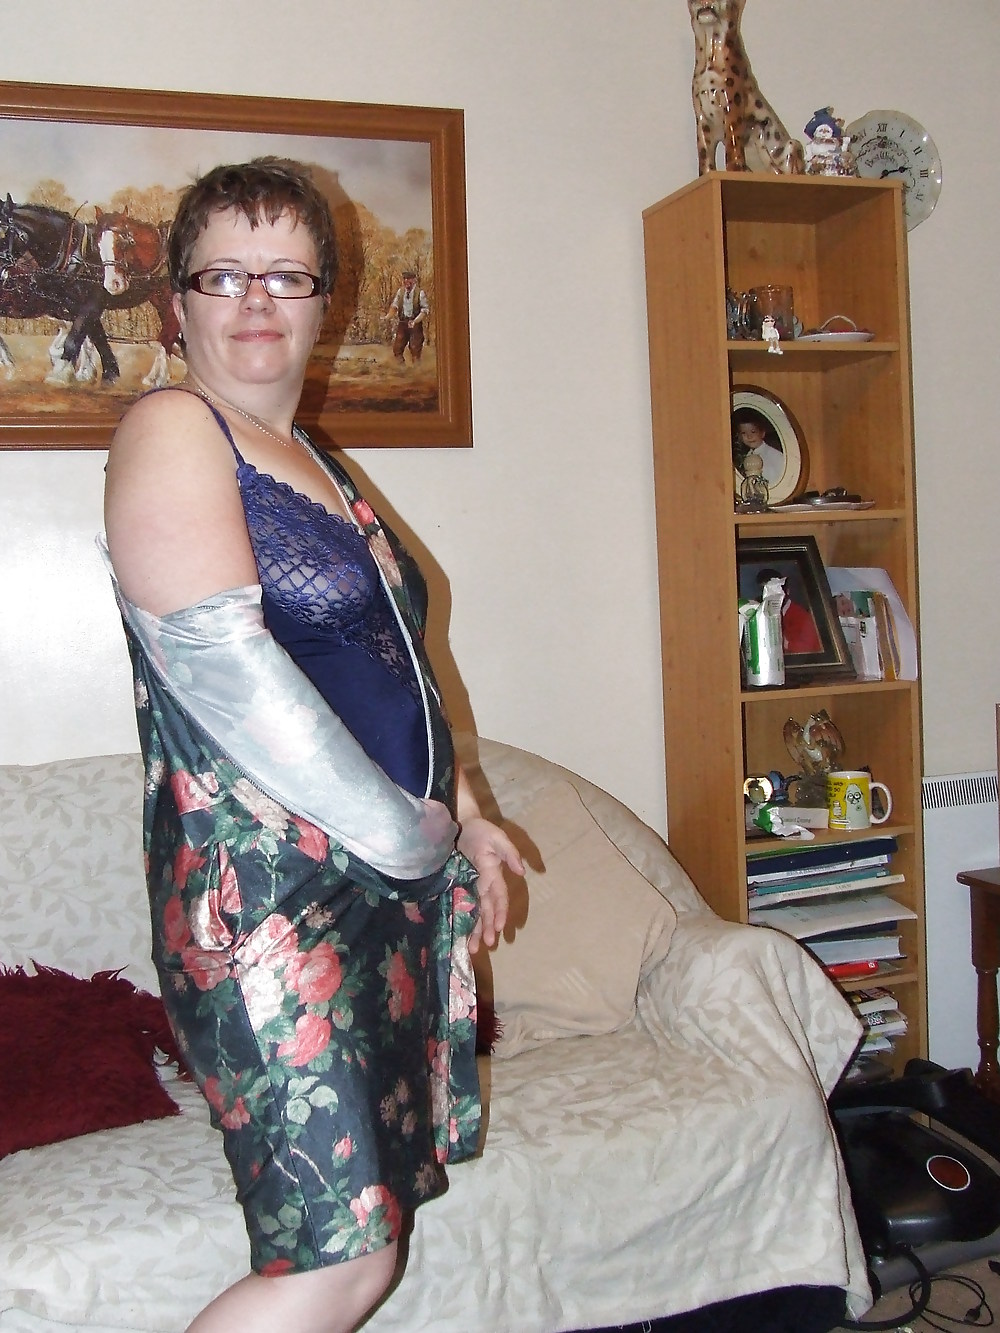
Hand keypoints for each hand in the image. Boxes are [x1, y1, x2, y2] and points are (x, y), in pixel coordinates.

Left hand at [457, 816, 523, 953]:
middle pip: (487, 910)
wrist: (460, 824)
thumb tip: (522, 871)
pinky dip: (463, 921)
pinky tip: (461, 936)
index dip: (499, 912)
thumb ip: (510, 853)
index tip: (499, 928)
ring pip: (476, 912)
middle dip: (488, 928)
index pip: (499, 897)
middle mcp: (484, 884)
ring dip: (476, 931)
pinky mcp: (459, 886)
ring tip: (474, 950)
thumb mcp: (497, 838)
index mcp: (493, 875)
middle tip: (487, 946)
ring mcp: (471, 886)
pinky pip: (462, 906)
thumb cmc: (481, 830)